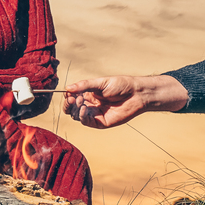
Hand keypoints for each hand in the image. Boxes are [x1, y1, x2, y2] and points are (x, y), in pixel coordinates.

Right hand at [63, 75, 187, 129]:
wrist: (136, 94)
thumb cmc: (121, 85)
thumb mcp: (100, 82)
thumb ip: (84, 85)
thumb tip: (67, 88)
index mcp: (89, 94)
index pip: (72, 98)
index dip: (68, 97)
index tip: (70, 93)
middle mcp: (90, 104)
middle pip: (72, 109)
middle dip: (69, 104)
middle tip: (74, 98)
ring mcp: (95, 114)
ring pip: (77, 116)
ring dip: (75, 109)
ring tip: (80, 102)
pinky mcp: (101, 122)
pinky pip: (86, 122)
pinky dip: (82, 117)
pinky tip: (84, 109)